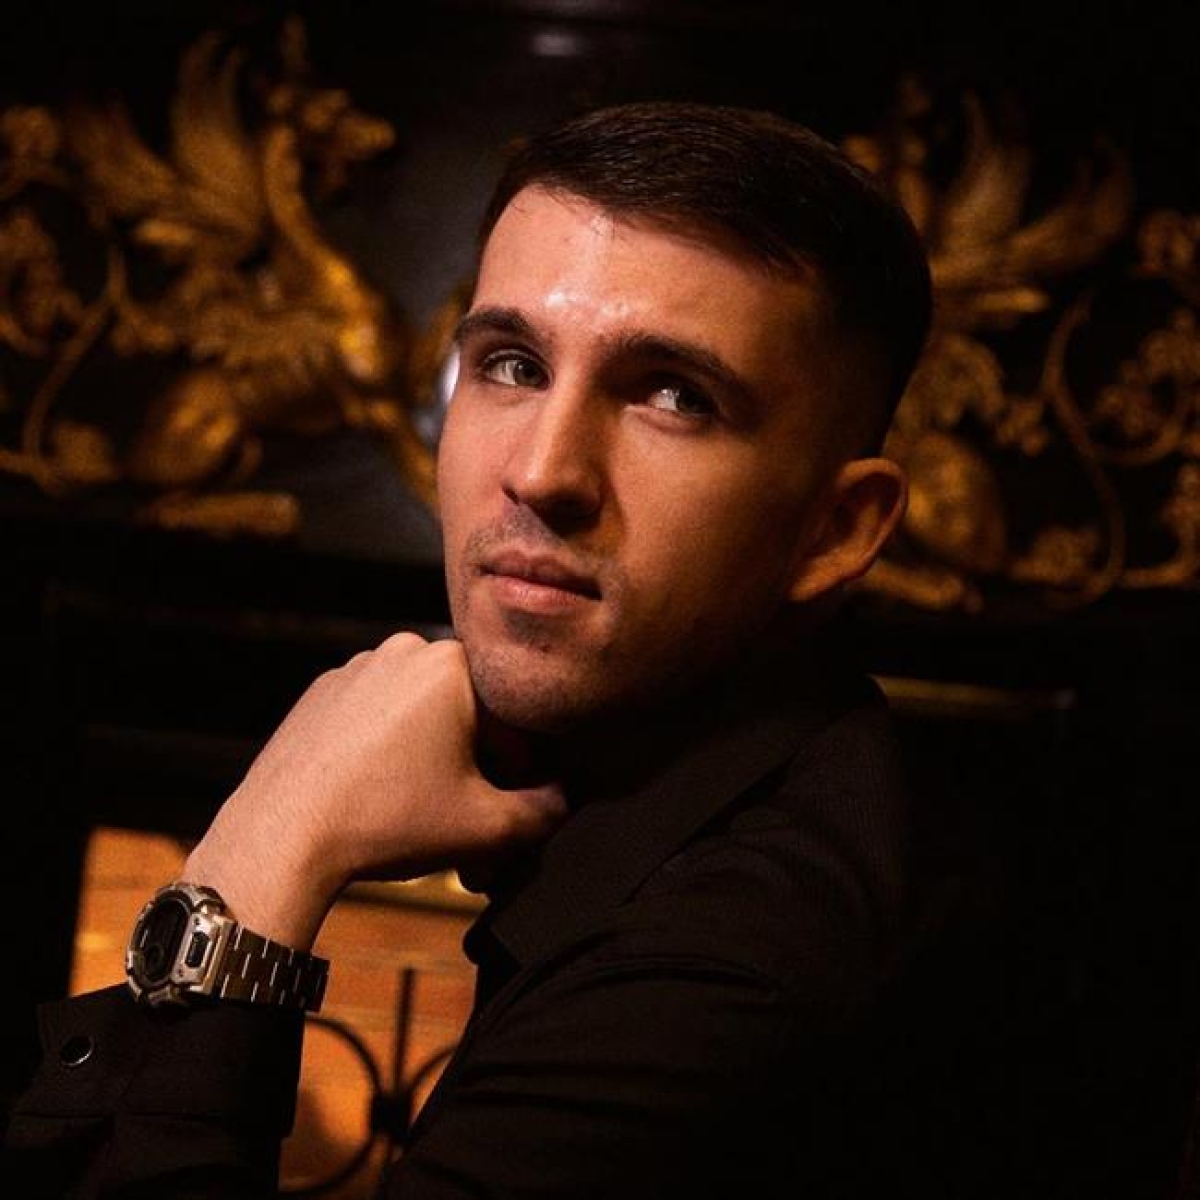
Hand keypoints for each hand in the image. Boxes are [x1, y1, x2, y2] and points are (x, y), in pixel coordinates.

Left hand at [183, 631, 565, 947]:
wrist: (281, 838)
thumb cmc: (386, 823)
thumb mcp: (488, 828)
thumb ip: (546, 811)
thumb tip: (564, 799)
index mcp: (452, 663)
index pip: (515, 711)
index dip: (522, 765)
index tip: (509, 805)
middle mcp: (405, 649)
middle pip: (468, 707)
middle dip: (477, 759)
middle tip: (466, 814)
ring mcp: (357, 667)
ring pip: (421, 710)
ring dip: (434, 752)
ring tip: (419, 808)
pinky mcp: (321, 692)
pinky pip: (377, 714)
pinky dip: (388, 747)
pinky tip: (378, 793)